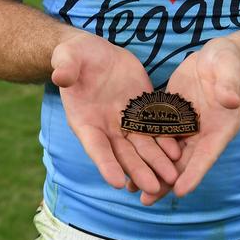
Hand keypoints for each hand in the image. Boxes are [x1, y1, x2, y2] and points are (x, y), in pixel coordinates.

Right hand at [51, 33, 181, 195]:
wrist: (94, 51)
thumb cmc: (75, 56)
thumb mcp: (67, 57)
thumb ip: (65, 68)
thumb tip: (60, 76)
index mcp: (85, 121)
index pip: (96, 147)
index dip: (105, 164)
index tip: (116, 182)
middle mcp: (106, 127)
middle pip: (123, 154)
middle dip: (138, 170)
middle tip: (154, 188)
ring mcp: (126, 120)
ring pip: (143, 146)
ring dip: (157, 161)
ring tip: (172, 176)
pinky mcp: (143, 108)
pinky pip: (155, 127)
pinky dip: (166, 140)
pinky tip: (179, 151)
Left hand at [135, 38, 239, 204]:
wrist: (217, 55)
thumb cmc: (229, 62)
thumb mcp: (230, 69)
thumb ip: (229, 85)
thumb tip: (229, 100)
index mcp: (221, 127)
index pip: (207, 155)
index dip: (194, 173)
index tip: (180, 191)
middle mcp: (203, 132)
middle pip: (184, 163)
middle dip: (166, 182)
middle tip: (147, 200)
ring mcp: (187, 125)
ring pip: (168, 154)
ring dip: (152, 169)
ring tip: (132, 188)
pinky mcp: (172, 115)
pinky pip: (158, 135)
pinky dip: (145, 149)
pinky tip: (127, 158)